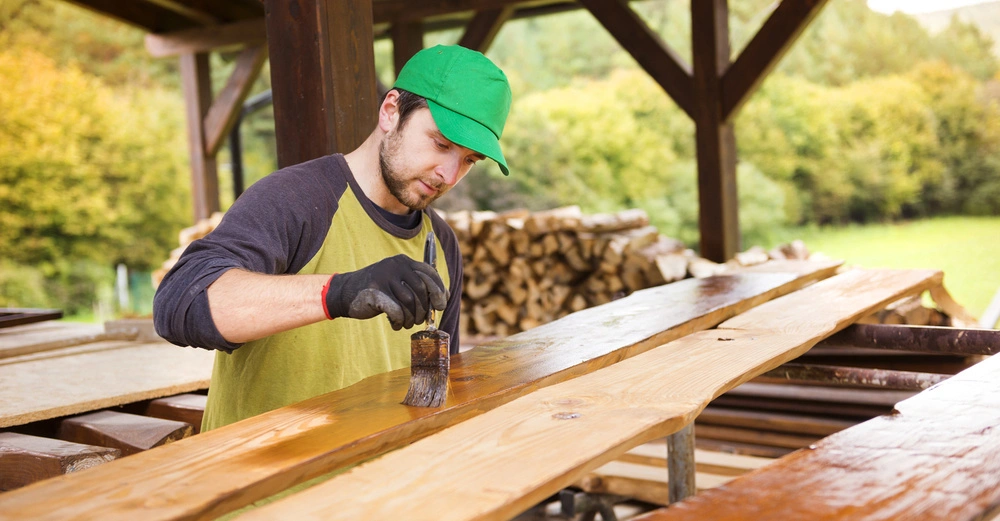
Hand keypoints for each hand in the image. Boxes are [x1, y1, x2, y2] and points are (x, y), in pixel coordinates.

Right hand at [323, 254, 447, 329]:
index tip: (441, 305)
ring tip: (406, 323)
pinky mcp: (374, 292)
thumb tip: (443, 298)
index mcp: (403, 261)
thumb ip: (417, 285)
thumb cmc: (378, 290)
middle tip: (420, 320)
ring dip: (411, 318)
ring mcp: (384, 277)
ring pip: (409, 303)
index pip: (430, 273)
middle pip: (421, 290)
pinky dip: (399, 321)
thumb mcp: (398, 282)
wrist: (344, 293)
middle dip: (424, 309)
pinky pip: (397, 310)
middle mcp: (395, 266)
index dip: (439, 290)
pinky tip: (396, 324)